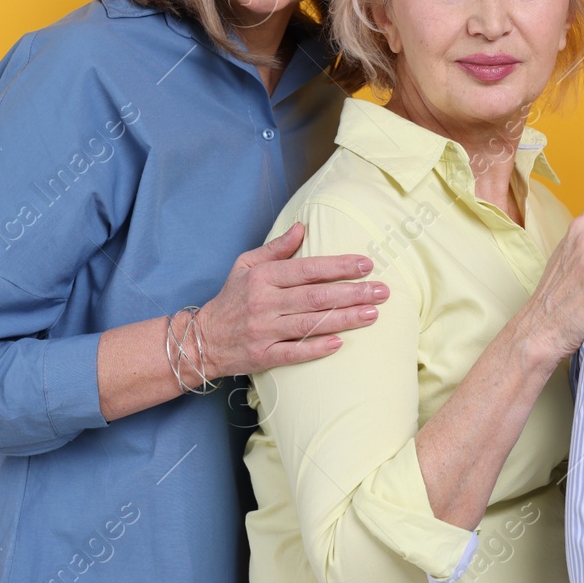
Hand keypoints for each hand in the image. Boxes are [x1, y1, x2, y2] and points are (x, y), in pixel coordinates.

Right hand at [194, 222, 388, 378]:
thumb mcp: (246, 265)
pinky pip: (294, 352)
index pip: (307, 269)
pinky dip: (317, 347)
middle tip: (381, 291)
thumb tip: (302, 227)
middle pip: (315, 296)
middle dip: (352, 293)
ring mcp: (264, 331)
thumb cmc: (231, 299)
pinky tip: (341, 343)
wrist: (202, 340)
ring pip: (310, 323)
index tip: (366, 264)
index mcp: (263, 277)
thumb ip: (276, 248)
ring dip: (345, 319)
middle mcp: (264, 303)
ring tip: (373, 313)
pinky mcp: (263, 356)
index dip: (338, 267)